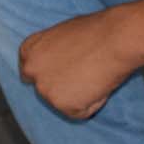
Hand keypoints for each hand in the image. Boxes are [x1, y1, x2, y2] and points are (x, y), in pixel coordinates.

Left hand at [18, 8, 139, 119]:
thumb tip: (60, 62)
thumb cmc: (96, 31)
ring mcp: (45, 90)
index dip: (46, 73)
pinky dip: (92, 104)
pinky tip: (99, 85)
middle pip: (44, 89)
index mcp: (30, 50)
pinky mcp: (63, 105)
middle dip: (60, 88)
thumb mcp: (64, 35)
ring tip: (95, 75)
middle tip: (83, 78)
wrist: (115, 40)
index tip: (58, 75)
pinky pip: (79, 112)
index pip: (28, 69)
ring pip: (63, 102)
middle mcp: (32, 70)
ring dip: (79, 95)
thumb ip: (54, 52)